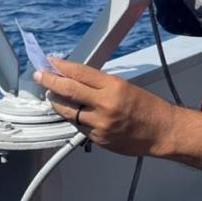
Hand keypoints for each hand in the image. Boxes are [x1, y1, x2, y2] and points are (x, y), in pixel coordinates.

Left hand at [35, 58, 201, 173]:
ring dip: (57, 101)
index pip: (81, 73)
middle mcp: (105, 104)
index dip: (62, 66)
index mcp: (114, 86)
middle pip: (69, 90)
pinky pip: (78, 126)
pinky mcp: (98, 139)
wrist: (162, 131)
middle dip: (50, 81)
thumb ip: (101, 85)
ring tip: (51, 94)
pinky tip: (69, 112)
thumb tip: (76, 79)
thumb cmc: (148, 107)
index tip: (51, 61)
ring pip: (68, 111)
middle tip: (39, 75)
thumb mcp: (125, 87)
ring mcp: (100, 124)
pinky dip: (72, 117)